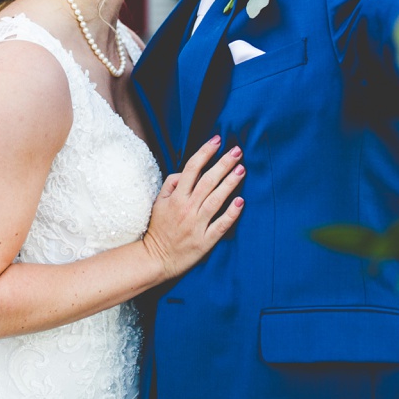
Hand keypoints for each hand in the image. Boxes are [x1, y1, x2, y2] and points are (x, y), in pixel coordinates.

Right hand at [142, 136, 244, 280]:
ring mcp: (197, 224)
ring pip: (216, 199)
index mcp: (176, 197)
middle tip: (237, 151)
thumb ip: (171, 184)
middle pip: (207, 181)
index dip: (205, 152)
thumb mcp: (158, 203)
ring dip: (230, 183)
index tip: (217, 140)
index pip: (192, 168)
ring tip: (242, 169)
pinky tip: (241, 202)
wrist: (156, 258)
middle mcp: (187, 208)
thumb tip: (186, 172)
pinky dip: (231, 213)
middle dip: (223, 163)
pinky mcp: (205, 240)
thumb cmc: (159, 228)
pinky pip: (220, 225)